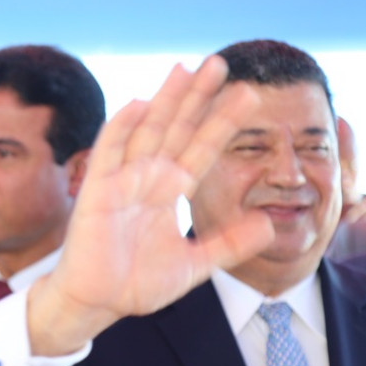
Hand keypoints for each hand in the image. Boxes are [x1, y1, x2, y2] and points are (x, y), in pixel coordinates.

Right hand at [27, 55, 274, 354]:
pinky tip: (140, 103)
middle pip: (178, 128)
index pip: (202, 148)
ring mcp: (122, 181)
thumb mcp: (195, 264)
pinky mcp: (97, 191)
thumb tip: (269, 223)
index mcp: (170, 191)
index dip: (222, 121)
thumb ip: (230, 243)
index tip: (248, 94)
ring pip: (148, 130)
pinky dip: (122, 128)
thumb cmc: (136, 284)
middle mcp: (148, 178)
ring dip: (166, 100)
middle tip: (220, 63)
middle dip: (197, 96)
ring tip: (186, 67)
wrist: (96, 303)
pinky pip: (109, 153)